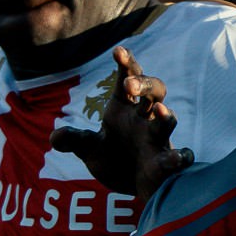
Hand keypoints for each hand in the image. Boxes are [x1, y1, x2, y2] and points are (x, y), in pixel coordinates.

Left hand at [51, 46, 193, 199]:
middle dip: (144, 84)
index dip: (126, 63)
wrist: (127, 185)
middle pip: (154, 91)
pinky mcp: (165, 163)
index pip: (128, 78)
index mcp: (124, 108)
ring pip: (167, 119)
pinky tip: (180, 157)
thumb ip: (74, 140)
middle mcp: (144, 118)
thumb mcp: (89, 148)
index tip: (118, 51)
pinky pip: (178, 157)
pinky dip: (180, 157)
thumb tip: (54, 138)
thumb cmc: (112, 158)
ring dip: (164, 115)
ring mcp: (157, 139)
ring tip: (158, 110)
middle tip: (129, 85)